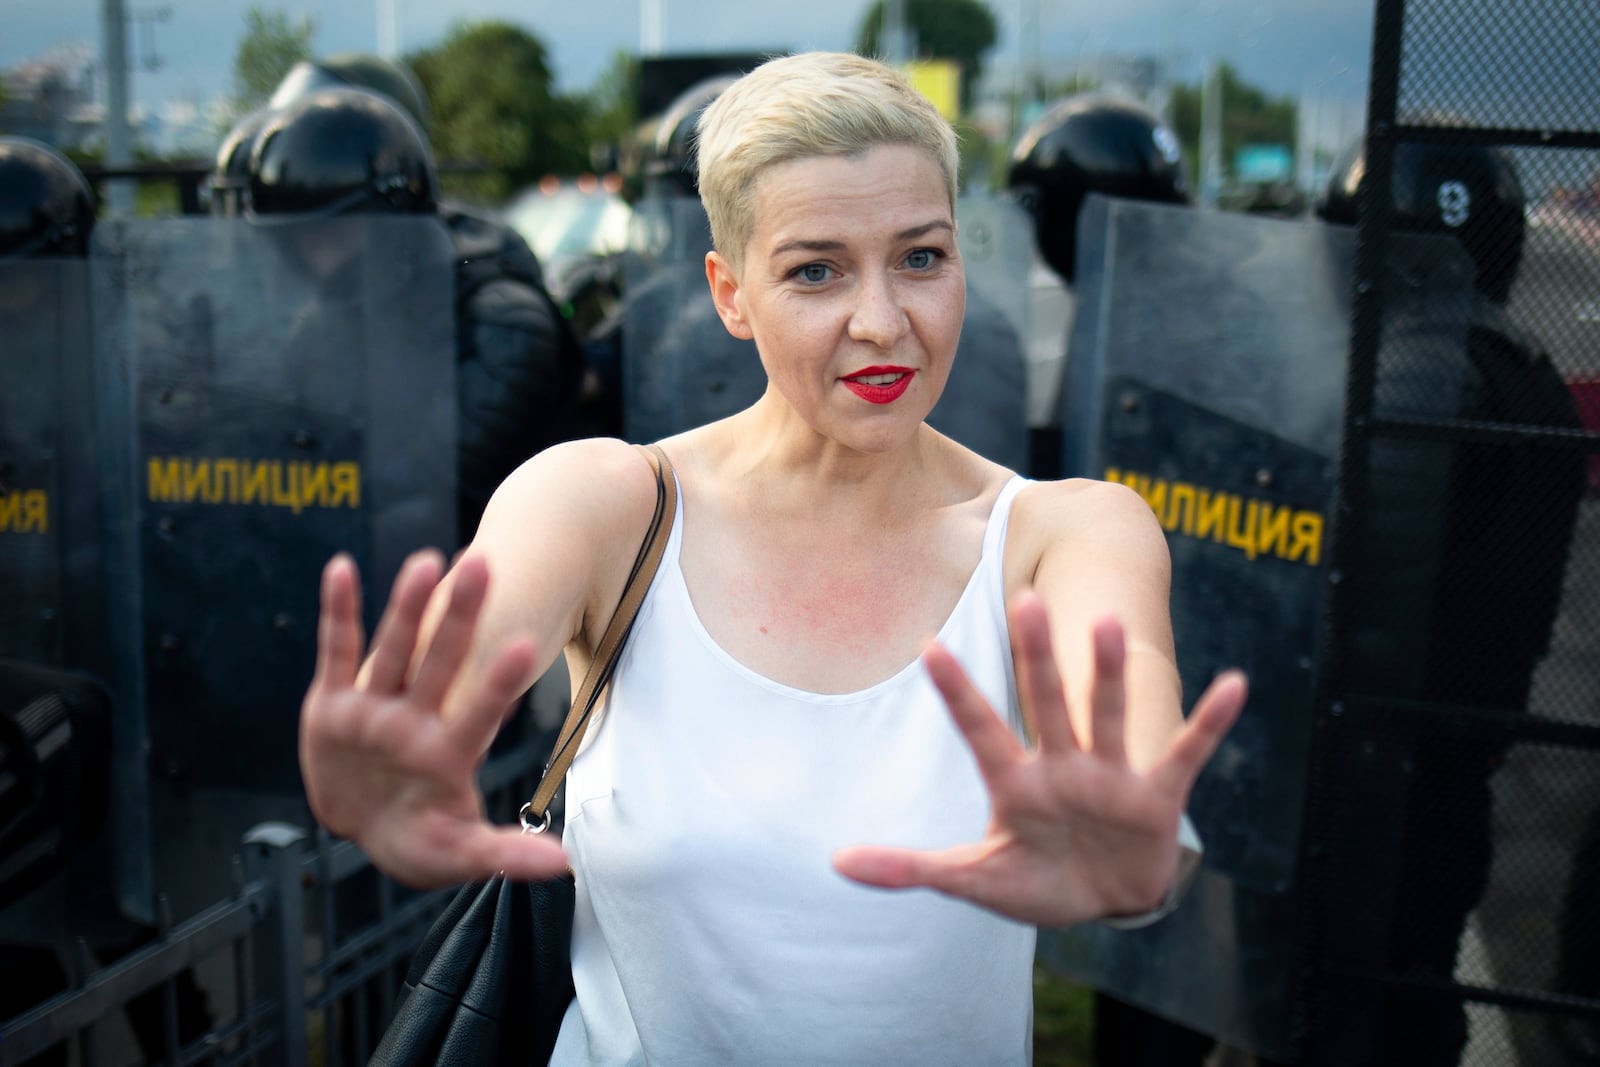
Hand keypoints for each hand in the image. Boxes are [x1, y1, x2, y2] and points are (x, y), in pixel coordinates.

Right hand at [298, 551, 569, 887]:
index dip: (498, 683)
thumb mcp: (459, 854)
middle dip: (460, 617)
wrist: (366, 828)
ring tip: (426, 561)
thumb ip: (504, 855)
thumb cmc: (419, 840)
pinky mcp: (335, 703)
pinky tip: (341, 569)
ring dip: (407, 606)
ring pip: (395, 648)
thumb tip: (564, 866)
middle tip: (482, 564)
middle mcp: (415, 720)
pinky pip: (338, 651)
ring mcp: (376, 707)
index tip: (526, 646)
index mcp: (449, 752)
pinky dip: (338, 611)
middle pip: (441, 661)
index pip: (480, 712)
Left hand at [833, 590, 1244, 925]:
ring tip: (1110, 621)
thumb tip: (835, 862)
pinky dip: (1208, 722)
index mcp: (1015, 783)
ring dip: (1111, 674)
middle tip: (1025, 601)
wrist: (1104, 901)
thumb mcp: (972, 880)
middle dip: (1036, 657)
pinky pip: (1185, 752)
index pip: (979, 729)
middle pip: (1046, 703)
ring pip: (1109, 714)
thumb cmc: (1035, 881)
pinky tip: (1233, 685)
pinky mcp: (1157, 796)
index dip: (955, 692)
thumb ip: (911, 868)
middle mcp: (1062, 766)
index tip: (926, 646)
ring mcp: (1111, 776)